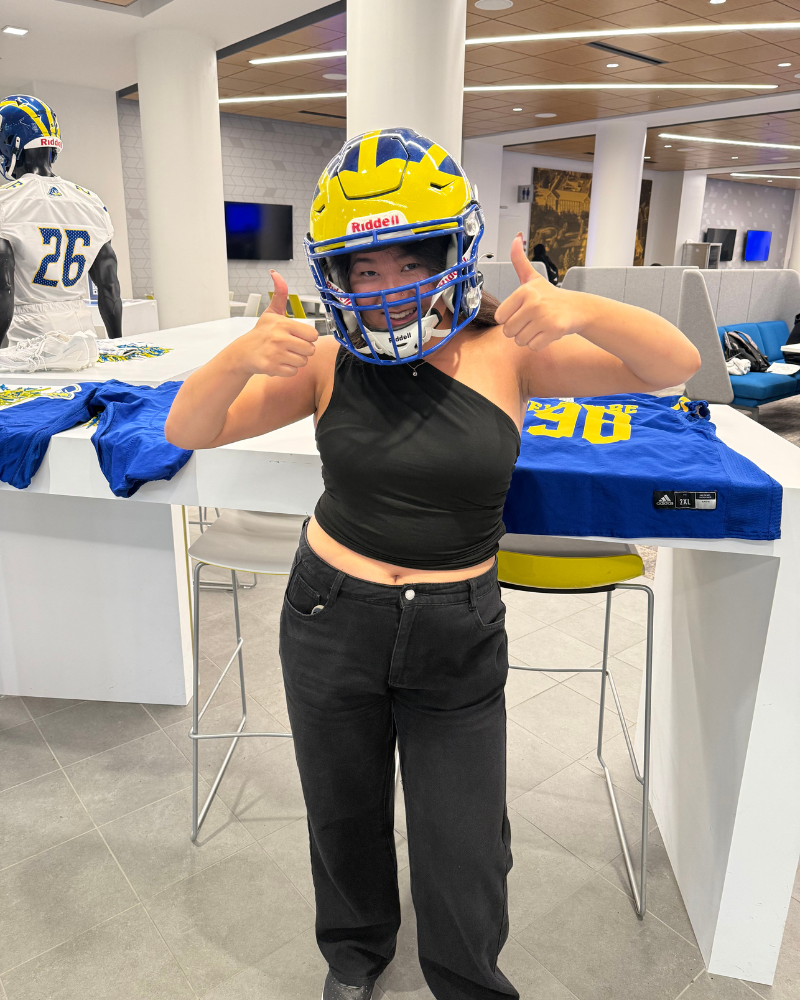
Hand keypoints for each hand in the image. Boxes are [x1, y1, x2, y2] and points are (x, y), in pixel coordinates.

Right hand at [231, 271, 317, 376]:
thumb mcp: (272, 312)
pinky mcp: (272, 367)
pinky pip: (293, 372)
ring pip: (303, 362)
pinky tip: (278, 362)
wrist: (243, 352)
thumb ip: (280, 294)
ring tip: (283, 354)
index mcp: (283, 324)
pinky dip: (287, 370)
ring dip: (295, 360)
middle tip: (290, 347)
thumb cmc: (261, 332)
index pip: (313, 335)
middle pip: (310, 350)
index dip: (307, 337)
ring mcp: (276, 354)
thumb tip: (276, 273)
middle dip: (302, 350)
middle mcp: (280, 338)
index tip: (297, 336)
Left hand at [495, 235, 584, 351]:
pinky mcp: (554, 330)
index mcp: (524, 290)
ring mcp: (544, 316)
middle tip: (532, 321)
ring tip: (540, 326)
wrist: (578, 308)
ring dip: (529, 338)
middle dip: (519, 331)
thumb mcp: (533, 278)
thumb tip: (515, 238)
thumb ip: (519, 261)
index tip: (522, 312)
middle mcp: (533, 302)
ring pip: (520, 341)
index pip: (500, 318)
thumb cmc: (550, 296)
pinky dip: (540, 344)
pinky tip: (548, 332)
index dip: (510, 319)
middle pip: (508, 332)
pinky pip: (534, 346)